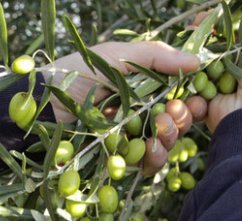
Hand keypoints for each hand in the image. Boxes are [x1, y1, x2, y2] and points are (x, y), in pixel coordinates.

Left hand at [42, 41, 200, 176]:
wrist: (43, 105)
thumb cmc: (76, 73)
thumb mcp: (116, 56)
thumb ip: (155, 56)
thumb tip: (198, 61)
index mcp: (141, 85)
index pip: (177, 94)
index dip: (191, 99)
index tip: (197, 99)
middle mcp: (138, 110)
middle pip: (176, 120)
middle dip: (180, 118)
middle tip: (170, 112)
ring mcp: (129, 135)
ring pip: (165, 142)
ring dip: (170, 138)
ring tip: (158, 130)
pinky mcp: (118, 156)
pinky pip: (147, 164)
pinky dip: (155, 159)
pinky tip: (150, 151)